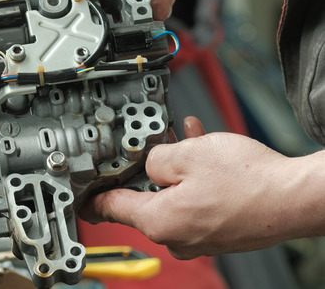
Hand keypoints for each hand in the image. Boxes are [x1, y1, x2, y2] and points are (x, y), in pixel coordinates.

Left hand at [81, 117, 322, 258]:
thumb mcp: (186, 155)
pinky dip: (195, 179)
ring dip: (176, 169)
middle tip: (152, 145)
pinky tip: (203, 151)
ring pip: (174, 196)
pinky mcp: (220, 233)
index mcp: (158, 221)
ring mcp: (199, 238)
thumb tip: (147, 162)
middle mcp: (176, 237)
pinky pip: (196, 202)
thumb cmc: (247, 181)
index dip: (94, 193)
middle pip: (144, 200)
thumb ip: (153, 158)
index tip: (82, 190)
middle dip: (147, 170)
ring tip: (186, 140)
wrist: (296, 198)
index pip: (111, 208)